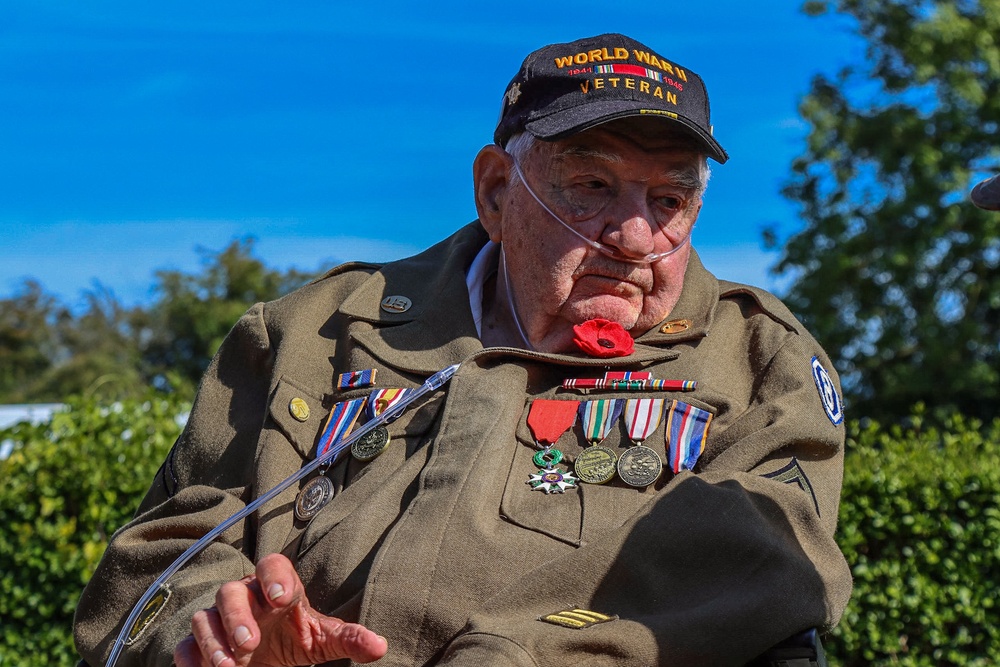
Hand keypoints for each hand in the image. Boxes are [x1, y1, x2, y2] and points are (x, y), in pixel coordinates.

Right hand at [174, 553, 387, 666]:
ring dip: (215, 642)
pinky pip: (186, 645)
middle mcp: (245, 597)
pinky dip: (192, 658)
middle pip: (232, 590)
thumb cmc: (296, 637)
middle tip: (251, 642)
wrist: (268, 656)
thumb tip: (380, 646)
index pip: (273, 565)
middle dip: (238, 615)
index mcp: (277, 587)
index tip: (283, 598)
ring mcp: (219, 619)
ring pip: (205, 618)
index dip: (275, 577)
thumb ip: (348, 639)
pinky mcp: (200, 645)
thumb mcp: (323, 639)